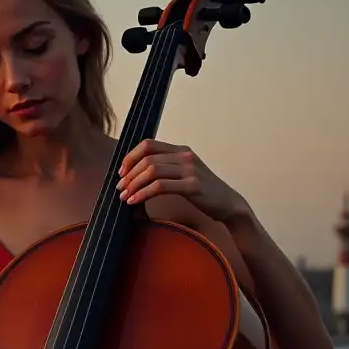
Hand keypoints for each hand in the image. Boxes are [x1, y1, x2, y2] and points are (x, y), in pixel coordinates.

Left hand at [117, 139, 248, 222]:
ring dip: (134, 184)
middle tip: (120, 188)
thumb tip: (136, 176)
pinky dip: (144, 193)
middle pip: (147, 158)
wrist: (228, 204)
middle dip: (129, 174)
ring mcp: (190, 169)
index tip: (121, 172)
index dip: (130, 156)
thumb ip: (165, 169)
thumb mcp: (184, 174)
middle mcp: (185, 155)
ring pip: (152, 171)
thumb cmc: (203, 192)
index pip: (148, 144)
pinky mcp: (193, 185)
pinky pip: (161, 186)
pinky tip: (135, 201)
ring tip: (125, 196)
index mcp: (181, 150)